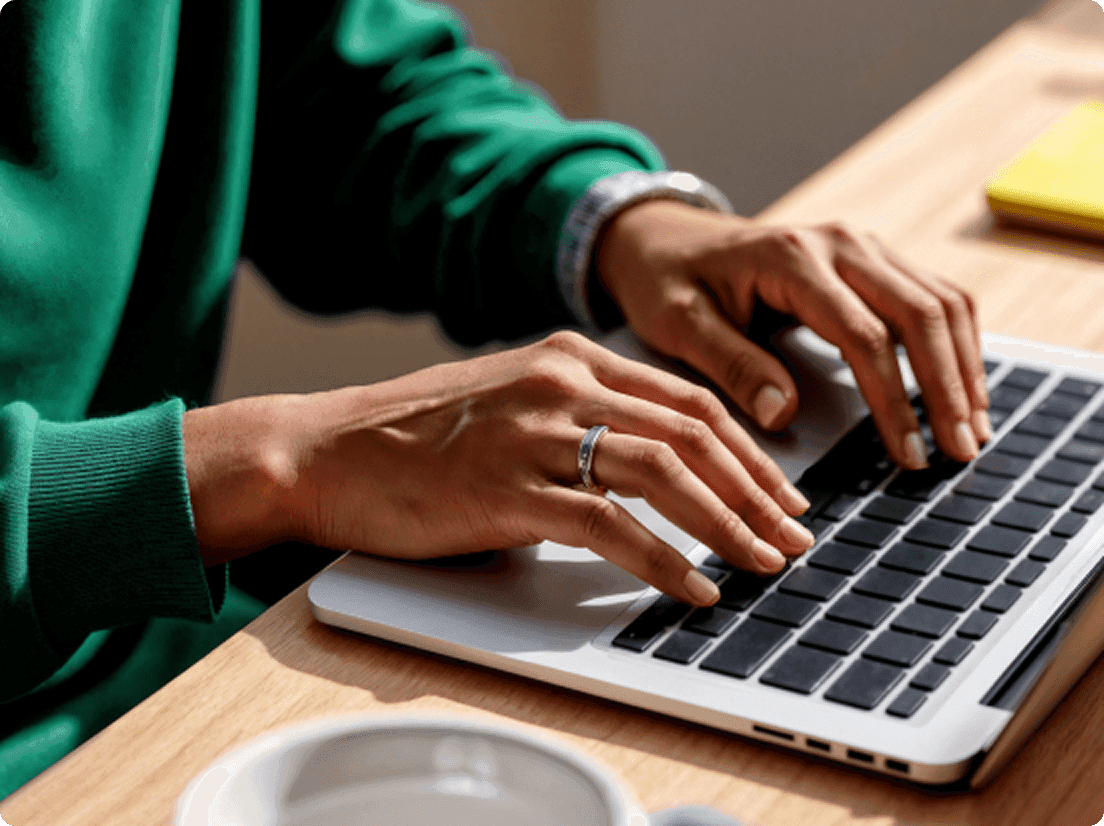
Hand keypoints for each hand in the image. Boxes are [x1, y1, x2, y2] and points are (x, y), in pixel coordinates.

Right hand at [183, 331, 814, 605]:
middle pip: (693, 432)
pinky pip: (610, 524)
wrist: (330, 451)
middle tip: (795, 534)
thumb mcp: (513, 403)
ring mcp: (534, 431)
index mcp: (571, 356)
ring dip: (728, 523)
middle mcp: (561, 381)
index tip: (783, 491)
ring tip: (764, 562)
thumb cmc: (419, 437)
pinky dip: (664, 559)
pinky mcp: (507, 487)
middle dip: (758, 489)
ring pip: (664, 471)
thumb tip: (653, 462)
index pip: (688, 398)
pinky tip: (693, 586)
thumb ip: (580, 417)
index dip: (750, 449)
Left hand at [596, 200, 990, 468]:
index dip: (893, 400)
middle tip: (961, 451)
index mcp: (792, 258)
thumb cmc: (666, 280)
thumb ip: (732, 366)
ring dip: (963, 365)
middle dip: (948, 387)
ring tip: (972, 429)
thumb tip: (785, 416)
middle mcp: (839, 242)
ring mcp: (860, 245)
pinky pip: (930, 294)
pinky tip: (960, 387)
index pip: (863, 335)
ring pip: (939, 299)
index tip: (910, 454)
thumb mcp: (678, 324)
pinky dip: (954, 341)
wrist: (663, 235)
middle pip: (921, 312)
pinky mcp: (868, 258)